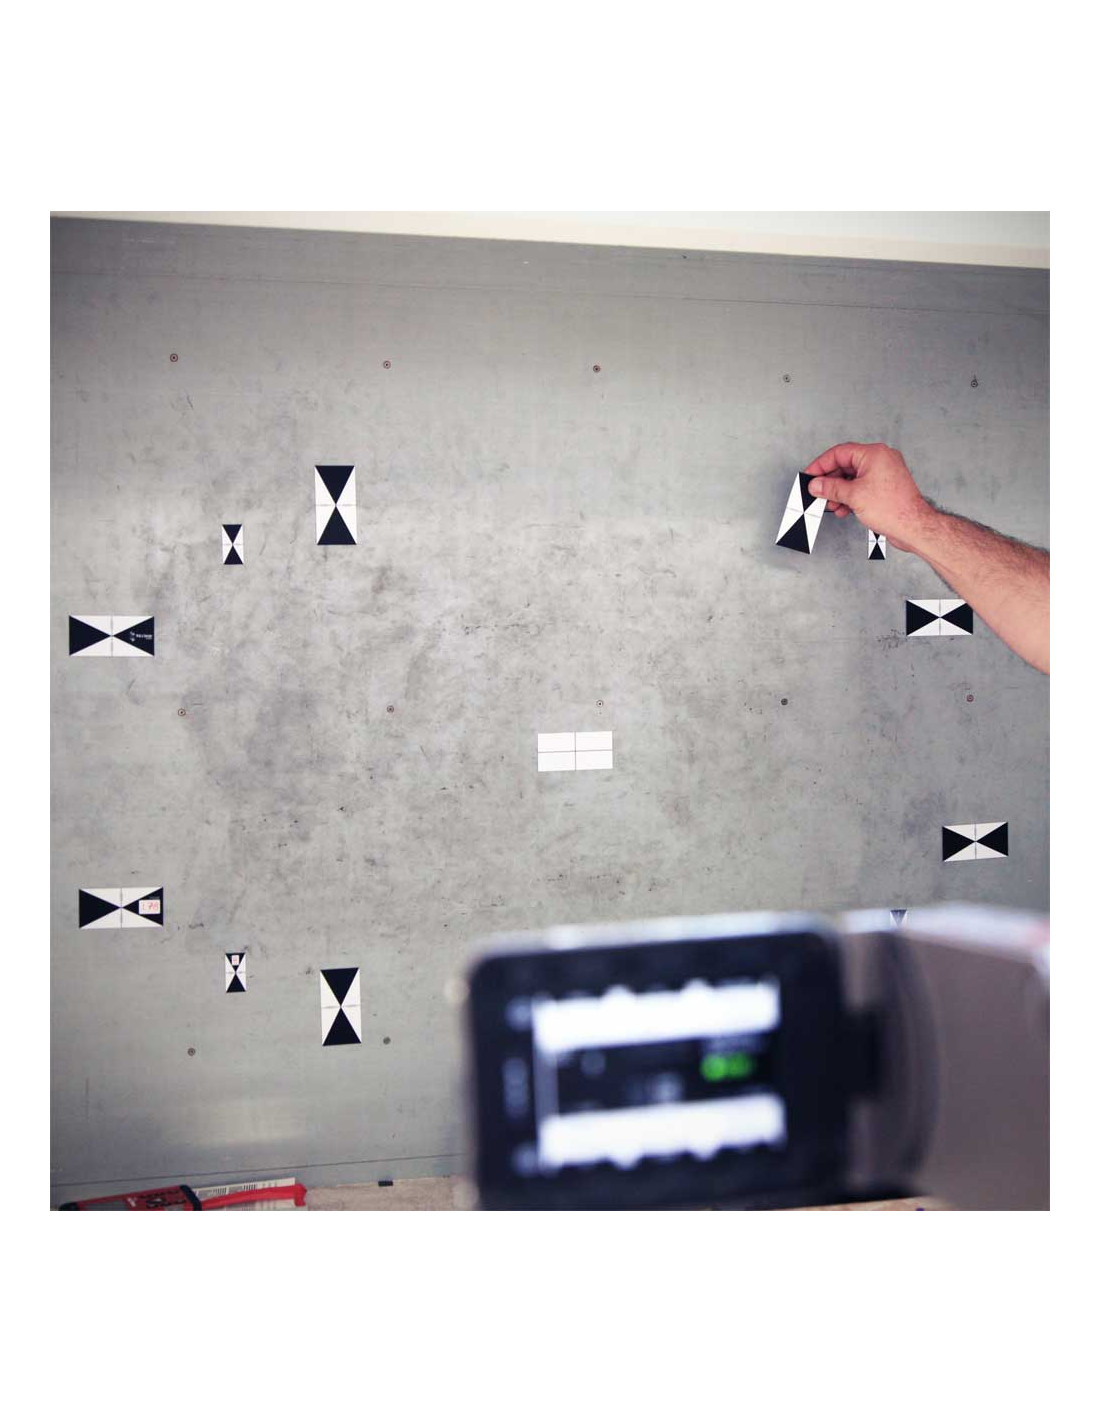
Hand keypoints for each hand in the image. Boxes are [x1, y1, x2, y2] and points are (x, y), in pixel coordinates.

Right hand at [803, 442, 936, 552]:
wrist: (913, 526)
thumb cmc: (893, 509)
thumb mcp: (853, 496)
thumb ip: (831, 488)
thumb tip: (816, 484)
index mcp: (874, 454)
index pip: (839, 453)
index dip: (821, 464)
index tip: (810, 475)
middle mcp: (880, 459)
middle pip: (845, 465)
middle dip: (830, 482)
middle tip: (817, 492)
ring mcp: (883, 473)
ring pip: (853, 478)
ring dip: (839, 492)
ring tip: (830, 504)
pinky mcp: (885, 487)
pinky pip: (862, 486)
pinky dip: (850, 496)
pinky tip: (843, 508)